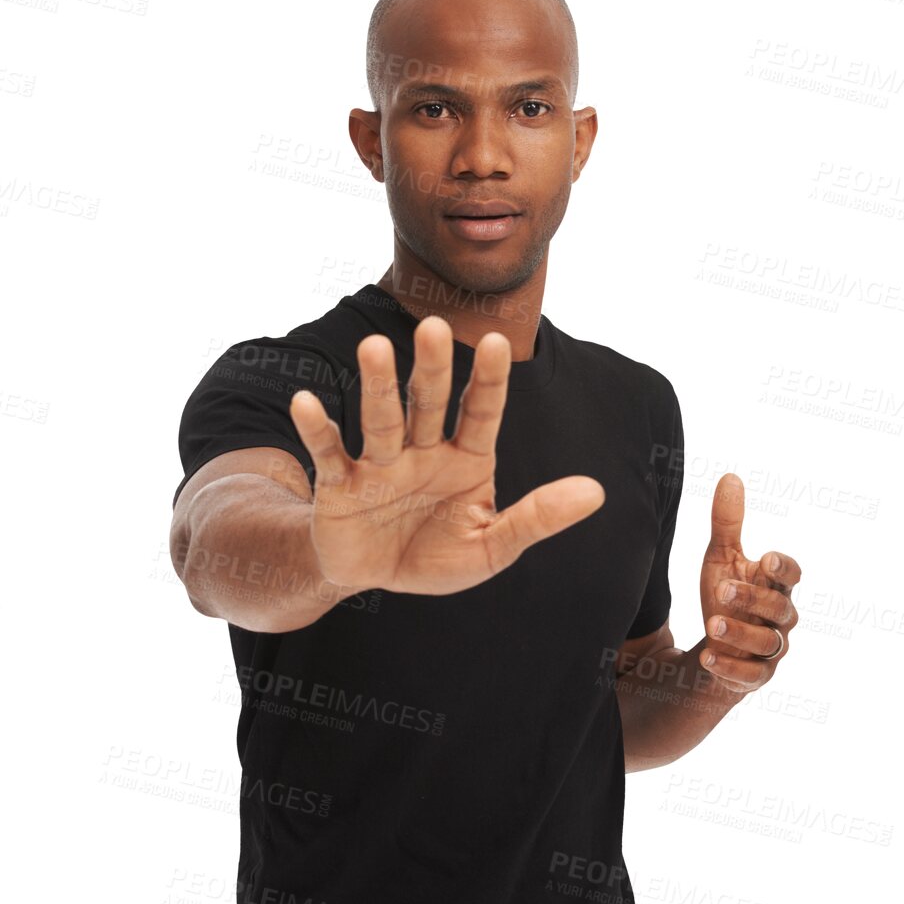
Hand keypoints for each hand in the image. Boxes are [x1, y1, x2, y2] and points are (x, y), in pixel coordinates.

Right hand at [288, 316, 604, 595]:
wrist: (374, 577)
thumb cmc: (436, 554)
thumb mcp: (493, 546)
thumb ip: (539, 517)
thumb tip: (596, 492)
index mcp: (466, 458)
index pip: (482, 412)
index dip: (489, 380)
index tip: (499, 340)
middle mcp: (423, 450)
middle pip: (429, 404)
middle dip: (433, 368)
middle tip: (435, 326)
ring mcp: (379, 464)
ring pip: (381, 420)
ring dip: (378, 385)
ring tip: (375, 347)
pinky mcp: (339, 485)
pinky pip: (329, 454)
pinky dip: (317, 430)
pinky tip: (306, 402)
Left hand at [698, 473, 800, 692]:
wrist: (717, 645)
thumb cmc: (728, 594)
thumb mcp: (721, 558)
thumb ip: (727, 523)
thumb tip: (730, 477)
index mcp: (776, 585)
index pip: (792, 575)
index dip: (784, 567)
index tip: (768, 559)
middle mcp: (781, 618)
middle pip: (778, 608)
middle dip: (752, 599)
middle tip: (722, 590)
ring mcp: (772, 649)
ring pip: (766, 644)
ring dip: (739, 634)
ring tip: (712, 624)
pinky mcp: (756, 676)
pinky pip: (749, 675)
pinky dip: (730, 667)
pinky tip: (708, 657)